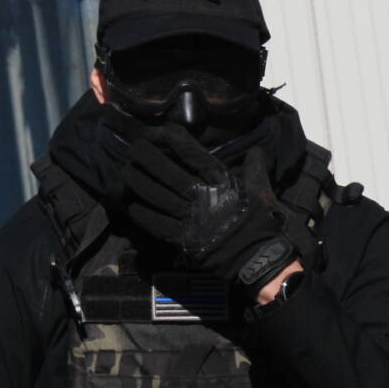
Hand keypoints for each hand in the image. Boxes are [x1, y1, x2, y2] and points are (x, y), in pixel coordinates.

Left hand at [120, 126, 301, 290]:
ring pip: (159, 197)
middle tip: (134, 148)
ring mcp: (192, 218)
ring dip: (140, 184)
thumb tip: (258, 150)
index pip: (195, 156)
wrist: (258, 257)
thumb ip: (256, 167)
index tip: (163, 130)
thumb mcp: (261, 190)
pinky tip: (132, 206)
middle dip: (149, 159)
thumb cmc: (259, 221)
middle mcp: (203, 197)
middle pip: (169, 174)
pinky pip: (158, 224)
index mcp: (222, 183)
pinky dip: (144, 215)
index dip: (177, 142)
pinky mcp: (185, 238)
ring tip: (127, 172)